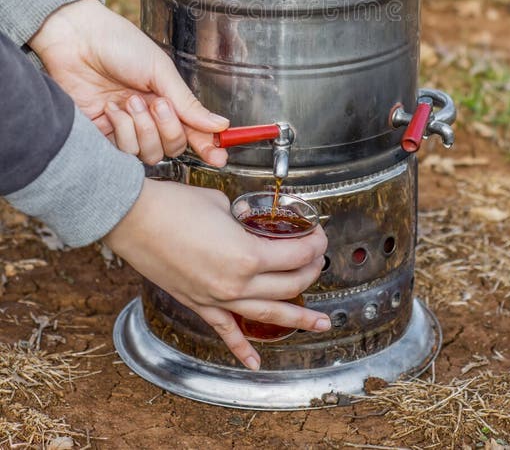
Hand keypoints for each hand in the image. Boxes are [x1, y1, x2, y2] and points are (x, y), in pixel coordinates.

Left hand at [29, 0, 228, 165]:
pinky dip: (121, 129)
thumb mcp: (160, 70)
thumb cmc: (119, 44)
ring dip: (142, 128)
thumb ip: (187, 103)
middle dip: (168, 128)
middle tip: (156, 104)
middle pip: (172, 147)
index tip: (219, 157)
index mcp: (167, 98)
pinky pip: (122, 150)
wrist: (77, 40)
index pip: (193, 130)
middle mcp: (149, 116)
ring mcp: (126, 126)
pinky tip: (111, 108)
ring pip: (148, 153)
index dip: (208, 146)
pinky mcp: (102, 134)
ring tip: (129, 101)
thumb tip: (219, 125)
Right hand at [105, 180, 330, 368]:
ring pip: (267, 314)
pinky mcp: (198, 304)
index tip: (318, 235)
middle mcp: (236, 283)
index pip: (295, 255)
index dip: (313, 244)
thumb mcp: (221, 203)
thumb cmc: (175, 205)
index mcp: (247, 255)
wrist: (134, 218)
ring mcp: (217, 298)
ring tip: (320, 323)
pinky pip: (225, 331)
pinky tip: (255, 362)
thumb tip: (248, 223)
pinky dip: (242, 349)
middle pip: (288, 285)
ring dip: (297, 319)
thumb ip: (242, 219)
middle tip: (318, 261)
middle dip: (310, 272)